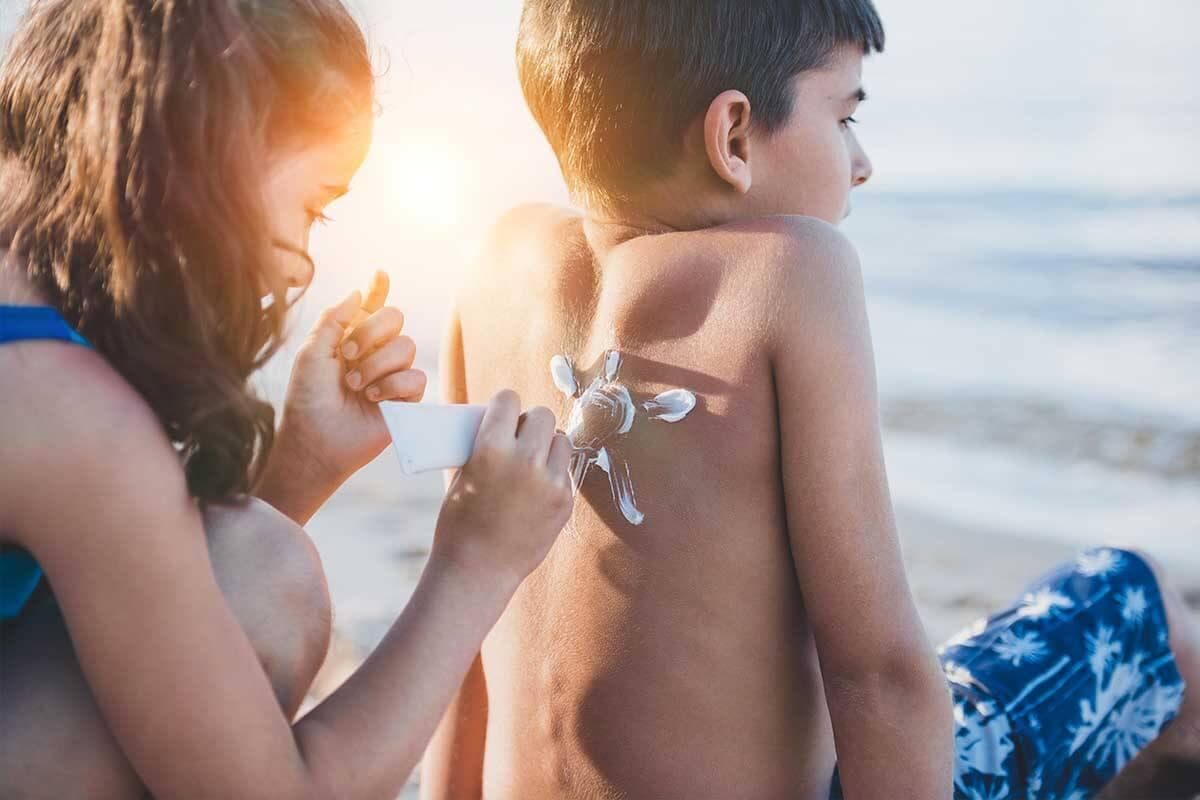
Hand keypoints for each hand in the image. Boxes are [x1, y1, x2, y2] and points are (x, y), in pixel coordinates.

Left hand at [259, 272, 426, 521]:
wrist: (316, 439)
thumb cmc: (307, 400)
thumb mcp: (312, 353)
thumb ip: (334, 319)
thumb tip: (360, 293)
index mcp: (350, 338)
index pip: (371, 307)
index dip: (379, 289)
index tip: (380, 274)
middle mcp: (374, 352)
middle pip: (395, 317)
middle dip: (371, 331)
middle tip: (347, 356)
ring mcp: (392, 375)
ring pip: (407, 346)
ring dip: (376, 365)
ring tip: (355, 387)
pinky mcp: (406, 401)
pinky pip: (416, 377)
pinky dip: (392, 386)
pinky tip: (373, 399)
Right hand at [432, 391, 574, 585]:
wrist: (477, 571)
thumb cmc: (459, 523)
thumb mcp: (462, 475)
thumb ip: (484, 446)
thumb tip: (501, 423)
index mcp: (490, 449)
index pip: (509, 400)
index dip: (505, 404)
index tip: (503, 411)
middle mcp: (525, 461)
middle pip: (542, 415)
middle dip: (530, 422)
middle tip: (520, 435)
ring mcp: (550, 482)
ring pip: (560, 440)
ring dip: (547, 445)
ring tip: (532, 461)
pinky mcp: (565, 501)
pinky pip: (565, 471)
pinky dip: (553, 473)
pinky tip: (536, 488)